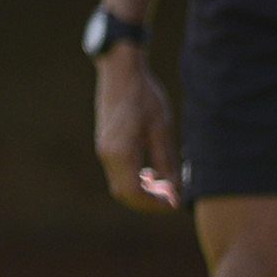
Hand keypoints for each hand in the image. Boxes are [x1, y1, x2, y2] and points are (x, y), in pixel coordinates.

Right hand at [92, 53, 181, 211]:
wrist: (120, 73)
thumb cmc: (143, 96)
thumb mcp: (161, 127)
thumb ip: (165, 159)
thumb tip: (171, 186)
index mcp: (120, 152)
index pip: (133, 192)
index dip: (154, 204)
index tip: (173, 204)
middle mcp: (107, 155)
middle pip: (124, 193)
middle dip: (148, 201)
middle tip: (171, 199)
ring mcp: (103, 150)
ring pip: (120, 184)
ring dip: (141, 191)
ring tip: (165, 186)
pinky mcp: (106, 145)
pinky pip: (118, 172)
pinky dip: (135, 180)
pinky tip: (152, 173)